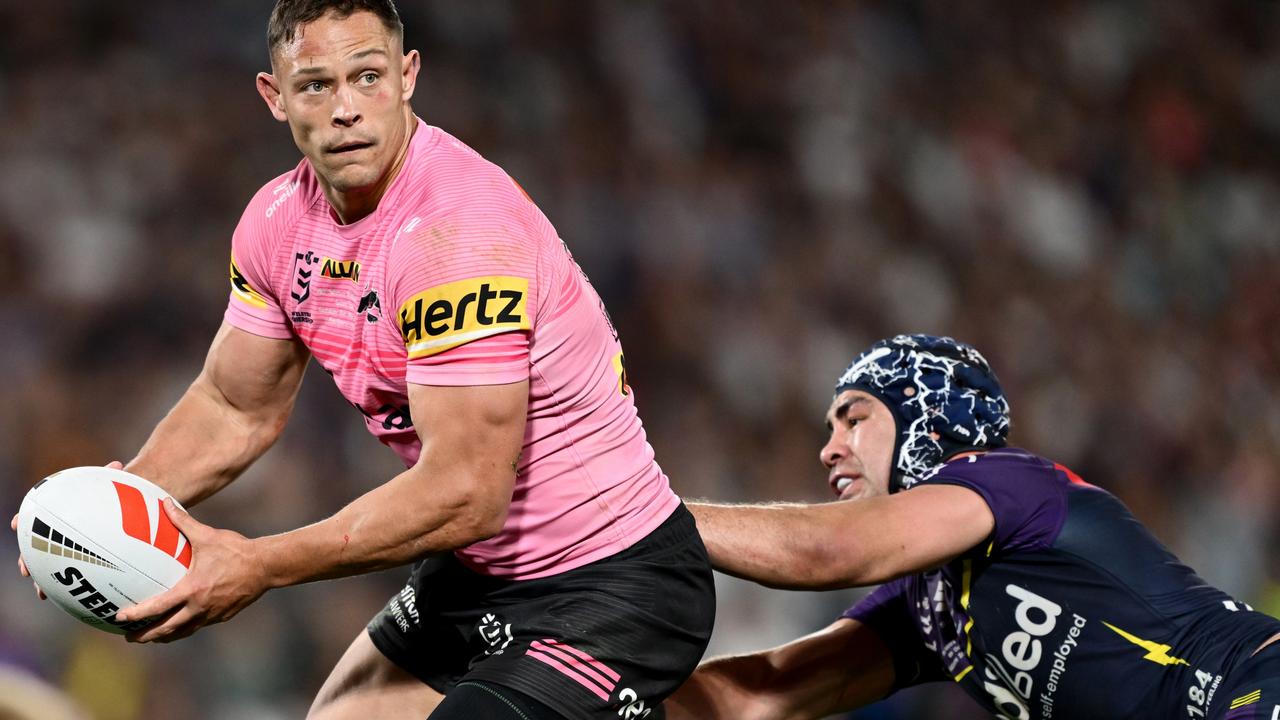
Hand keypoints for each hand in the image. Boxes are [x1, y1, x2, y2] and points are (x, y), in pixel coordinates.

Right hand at [13, 460, 127, 600]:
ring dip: (43, 579)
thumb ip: (113, 479)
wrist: (131, 517)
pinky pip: (70, 579)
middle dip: (29, 558)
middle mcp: (60, 533)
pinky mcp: (83, 565)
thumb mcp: (116, 489)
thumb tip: (116, 465)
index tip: (16, 523)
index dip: (25, 519)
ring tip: (41, 591)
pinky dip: (66, 589)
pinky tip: (65, 598)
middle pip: (37, 546)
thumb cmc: (119, 500)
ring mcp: (69, 550)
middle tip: (25, 568)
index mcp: (63, 514)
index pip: (37, 516)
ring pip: (49, 567)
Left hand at [116, 498, 269, 642]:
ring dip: (164, 636)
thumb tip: (164, 503)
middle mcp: (199, 607)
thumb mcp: (208, 535)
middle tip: (130, 637)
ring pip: (183, 632)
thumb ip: (183, 521)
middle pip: (166, 629)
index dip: (137, 614)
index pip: (158, 608)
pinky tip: (181, 625)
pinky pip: (199, 625)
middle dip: (146, 635)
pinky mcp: (223, 616)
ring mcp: (212, 614)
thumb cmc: (236, 550)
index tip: (119, 618)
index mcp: (192, 590)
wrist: (266, 566)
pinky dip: (185, 629)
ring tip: (152, 637)